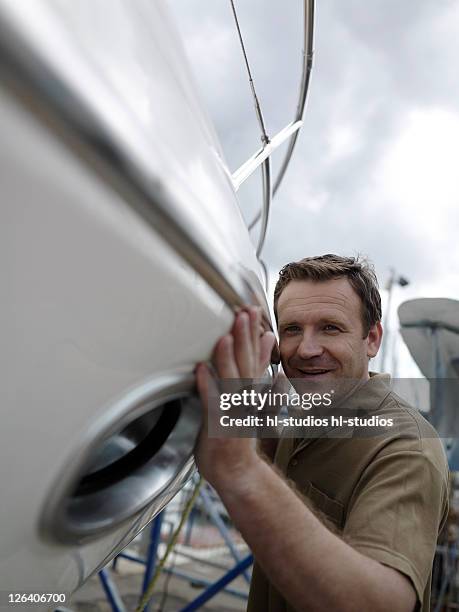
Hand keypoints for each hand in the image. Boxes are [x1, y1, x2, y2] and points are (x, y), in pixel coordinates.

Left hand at [194, 307, 275, 488]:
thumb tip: (266, 341)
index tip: (253, 309)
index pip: (255, 355)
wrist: (239, 471)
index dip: (253, 332)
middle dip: (245, 336)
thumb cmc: (239, 432)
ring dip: (228, 357)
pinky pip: (213, 403)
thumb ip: (257, 367)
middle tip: (244, 313)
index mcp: (251, 389)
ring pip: (232, 379)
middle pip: (246, 362)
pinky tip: (201, 369)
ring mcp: (233, 410)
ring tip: (225, 336)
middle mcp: (245, 397)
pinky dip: (208, 385)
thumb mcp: (253, 395)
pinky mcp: (219, 424)